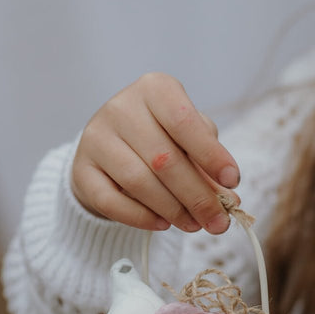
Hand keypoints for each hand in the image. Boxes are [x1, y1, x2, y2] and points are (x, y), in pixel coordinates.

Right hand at [71, 72, 239, 233]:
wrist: (110, 146)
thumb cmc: (161, 138)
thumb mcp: (188, 140)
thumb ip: (207, 165)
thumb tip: (228, 200)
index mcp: (154, 89)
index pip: (184, 121)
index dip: (211, 154)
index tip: (233, 181)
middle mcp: (121, 107)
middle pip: (164, 159)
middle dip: (197, 196)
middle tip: (218, 221)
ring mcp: (95, 137)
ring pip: (138, 181)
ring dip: (172, 209)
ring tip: (194, 224)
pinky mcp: (81, 169)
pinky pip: (111, 201)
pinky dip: (141, 217)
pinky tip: (162, 224)